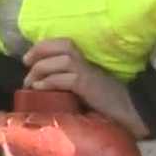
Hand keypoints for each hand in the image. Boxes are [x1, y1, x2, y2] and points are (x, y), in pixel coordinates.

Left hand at [22, 39, 149, 138]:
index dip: (44, 46)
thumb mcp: (84, 91)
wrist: (129, 112)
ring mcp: (88, 74)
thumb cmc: (107, 105)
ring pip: (61, 61)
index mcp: (85, 62)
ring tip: (30, 82)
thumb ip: (69, 85)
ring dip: (42, 69)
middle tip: (26, 64)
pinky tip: (40, 88)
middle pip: (61, 45)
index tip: (28, 58)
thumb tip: (42, 87)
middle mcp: (86, 63)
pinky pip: (66, 79)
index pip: (63, 43)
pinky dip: (50, 81)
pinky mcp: (89, 86)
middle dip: (40, 51)